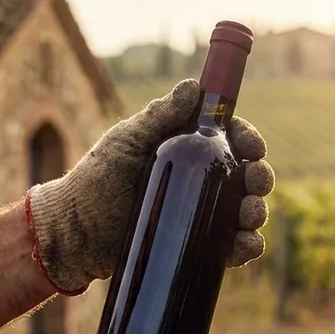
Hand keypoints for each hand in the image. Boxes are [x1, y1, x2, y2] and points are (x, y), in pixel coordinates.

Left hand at [27, 79, 275, 292]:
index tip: (253, 148)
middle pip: (245, 175)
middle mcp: (198, 179)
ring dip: (256, 212)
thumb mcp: (125, 142)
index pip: (229, 138)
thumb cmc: (95, 180)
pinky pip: (231, 247)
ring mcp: (199, 214)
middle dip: (260, 178)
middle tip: (255, 184)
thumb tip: (194, 86)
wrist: (75, 233)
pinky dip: (248, 246)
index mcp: (186, 148)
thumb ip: (158, 115)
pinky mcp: (196, 245)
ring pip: (244, 211)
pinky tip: (247, 244)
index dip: (249, 140)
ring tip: (249, 216)